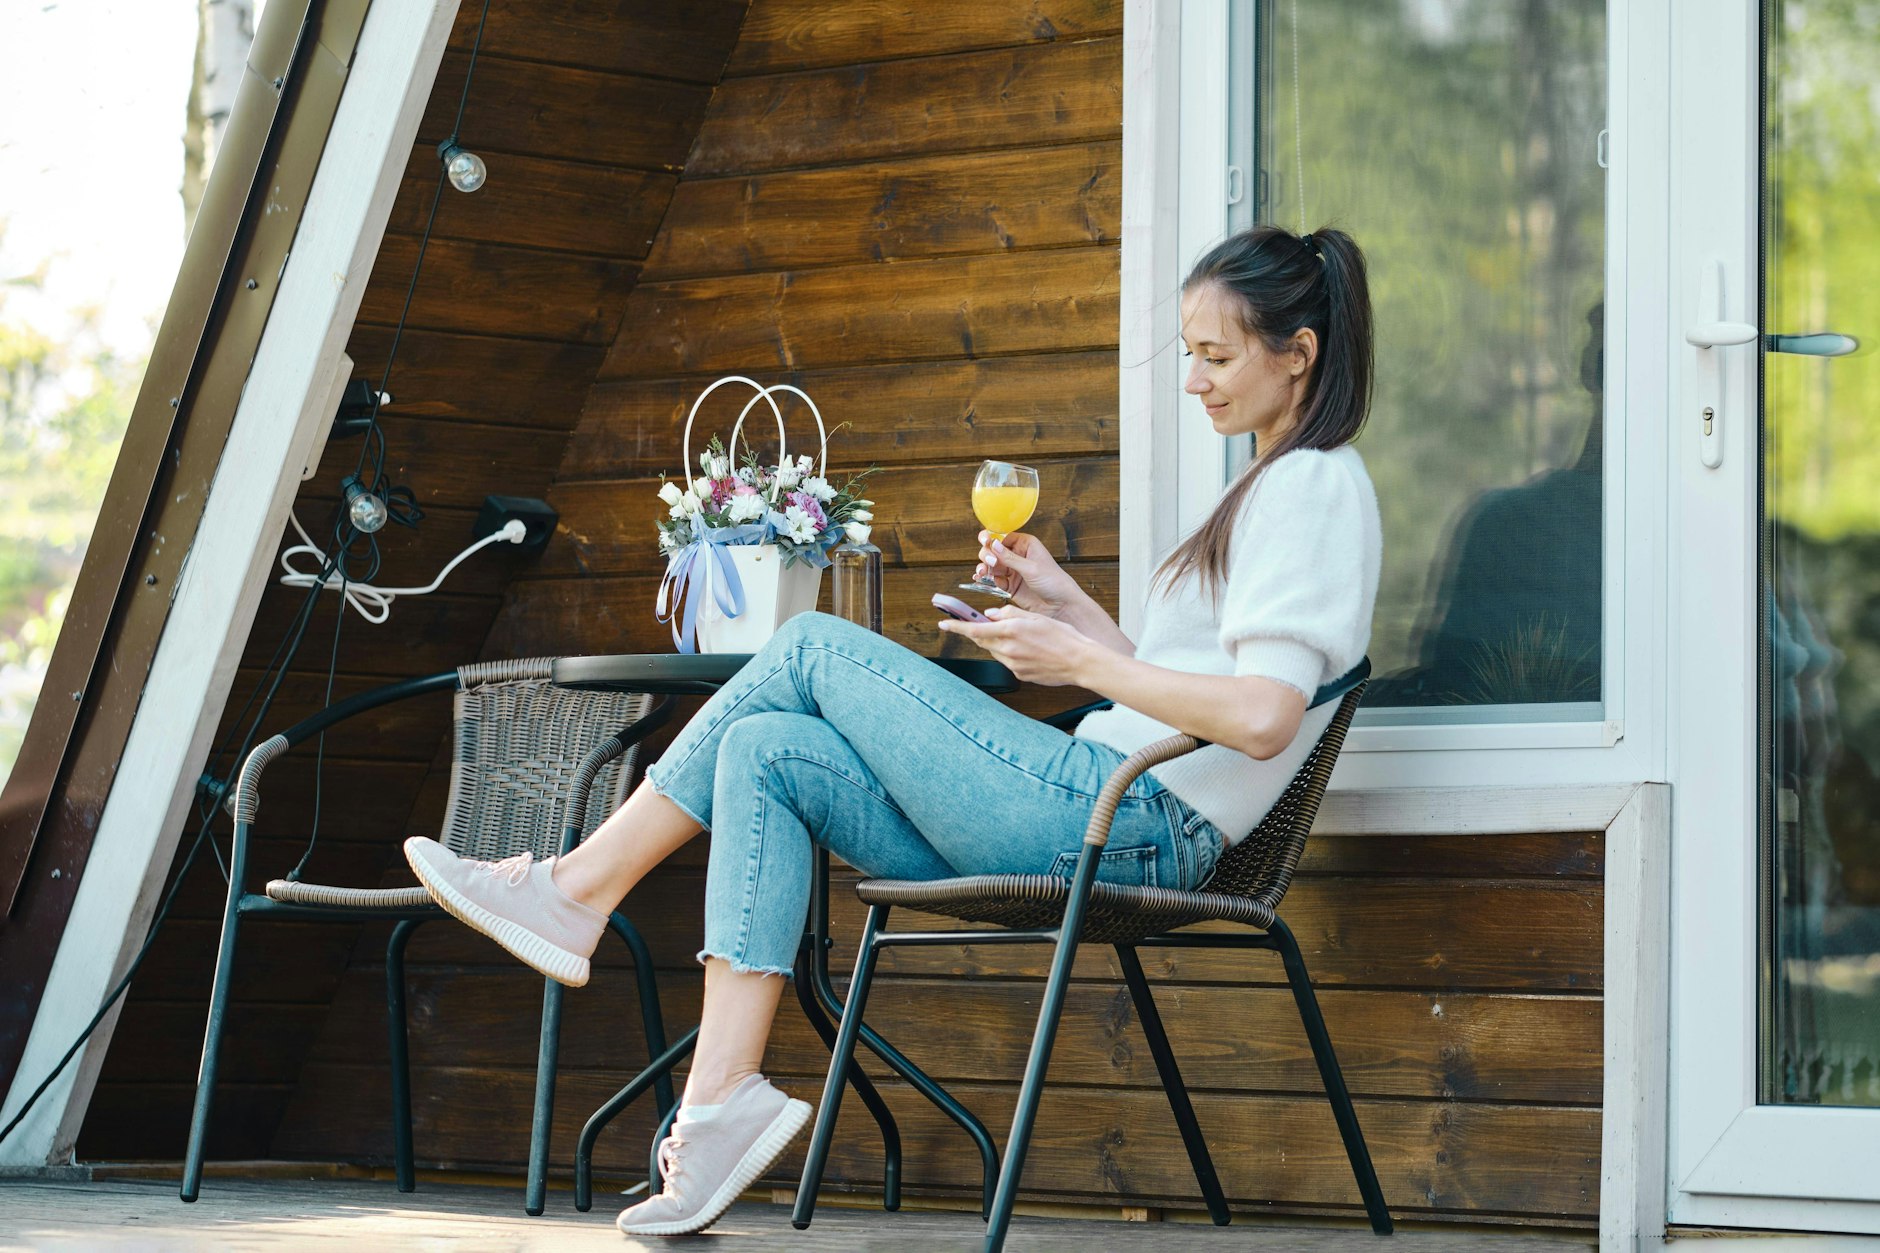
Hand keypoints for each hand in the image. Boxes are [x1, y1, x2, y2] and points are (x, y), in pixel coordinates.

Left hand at [937, 603, 1092, 686]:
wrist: (1080, 662)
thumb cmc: (1063, 636)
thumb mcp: (1036, 617)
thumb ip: (1009, 613)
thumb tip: (990, 615)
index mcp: (1012, 630)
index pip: (975, 629)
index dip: (957, 627)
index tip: (944, 624)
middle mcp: (1009, 649)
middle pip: (984, 641)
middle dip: (982, 633)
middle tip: (988, 625)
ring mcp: (1013, 665)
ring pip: (996, 651)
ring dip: (1000, 643)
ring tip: (1024, 638)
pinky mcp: (1020, 675)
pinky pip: (1008, 662)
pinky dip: (1012, 654)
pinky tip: (1031, 651)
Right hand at [973, 530, 1082, 619]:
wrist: (1061, 606)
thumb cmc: (1054, 582)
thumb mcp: (1031, 568)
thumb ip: (1010, 558)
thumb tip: (993, 544)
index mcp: (1026, 545)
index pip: (1003, 537)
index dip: (992, 538)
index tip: (985, 541)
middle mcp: (1018, 556)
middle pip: (994, 550)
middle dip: (987, 554)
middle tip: (988, 562)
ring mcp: (1013, 571)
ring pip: (991, 565)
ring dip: (984, 567)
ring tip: (982, 573)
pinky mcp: (1010, 586)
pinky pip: (994, 580)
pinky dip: (986, 580)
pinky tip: (980, 579)